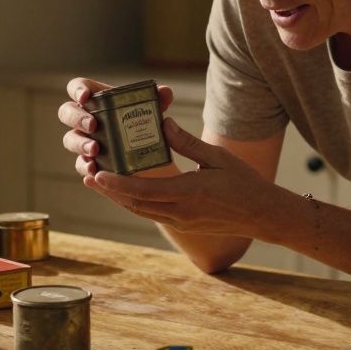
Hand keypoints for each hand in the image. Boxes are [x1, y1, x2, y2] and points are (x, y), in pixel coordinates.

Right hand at [58, 77, 173, 177]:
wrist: (153, 160)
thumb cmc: (148, 127)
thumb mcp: (155, 113)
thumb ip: (159, 100)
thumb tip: (164, 92)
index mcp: (98, 99)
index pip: (78, 87)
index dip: (77, 89)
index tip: (85, 97)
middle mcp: (85, 119)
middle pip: (67, 113)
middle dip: (77, 118)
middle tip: (93, 125)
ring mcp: (84, 141)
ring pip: (70, 139)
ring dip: (79, 143)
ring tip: (94, 150)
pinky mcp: (88, 163)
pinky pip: (80, 164)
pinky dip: (84, 167)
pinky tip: (93, 171)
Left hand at [83, 118, 281, 238]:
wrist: (262, 214)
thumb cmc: (243, 182)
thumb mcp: (217, 156)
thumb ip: (187, 142)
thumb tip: (162, 123)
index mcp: (188, 193)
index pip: (143, 191)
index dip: (117, 184)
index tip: (97, 174)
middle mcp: (180, 212)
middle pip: (134, 204)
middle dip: (108, 191)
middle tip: (87, 175)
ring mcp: (181, 222)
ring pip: (141, 211)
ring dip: (118, 198)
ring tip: (99, 183)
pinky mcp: (184, 226)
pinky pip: (152, 214)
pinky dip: (135, 203)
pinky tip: (125, 191)